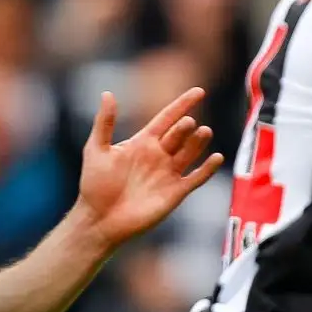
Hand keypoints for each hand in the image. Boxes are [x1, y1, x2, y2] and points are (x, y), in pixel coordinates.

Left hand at [74, 87, 224, 249]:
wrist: (100, 219)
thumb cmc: (95, 185)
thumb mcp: (96, 149)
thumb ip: (104, 123)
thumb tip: (107, 94)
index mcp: (143, 141)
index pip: (167, 118)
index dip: (182, 104)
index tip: (199, 92)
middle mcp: (159, 154)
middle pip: (180, 134)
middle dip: (186, 128)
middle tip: (188, 124)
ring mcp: (168, 173)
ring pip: (190, 152)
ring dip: (199, 142)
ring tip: (204, 132)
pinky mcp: (175, 192)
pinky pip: (196, 178)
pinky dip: (207, 169)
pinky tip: (216, 157)